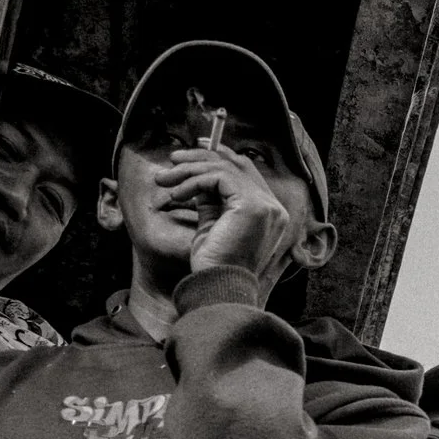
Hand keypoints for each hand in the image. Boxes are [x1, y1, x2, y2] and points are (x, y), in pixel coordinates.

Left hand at [155, 146, 296, 277]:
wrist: (219, 286)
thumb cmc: (215, 263)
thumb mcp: (213, 222)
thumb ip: (212, 198)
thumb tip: (196, 174)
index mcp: (270, 213)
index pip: (246, 171)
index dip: (220, 156)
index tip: (192, 153)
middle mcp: (274, 207)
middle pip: (237, 164)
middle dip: (201, 157)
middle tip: (172, 159)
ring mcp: (267, 206)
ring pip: (224, 168)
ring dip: (189, 170)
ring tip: (165, 180)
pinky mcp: (253, 206)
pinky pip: (218, 177)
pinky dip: (192, 181)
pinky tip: (177, 194)